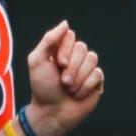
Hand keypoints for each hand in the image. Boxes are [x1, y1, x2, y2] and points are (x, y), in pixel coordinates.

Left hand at [24, 20, 104, 135]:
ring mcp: (87, 69)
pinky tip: (78, 94)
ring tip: (69, 89)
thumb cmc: (42, 88)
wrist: (52, 112)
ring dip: (78, 78)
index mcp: (60, 49)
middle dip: (71, 68)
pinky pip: (98, 74)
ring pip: (92, 60)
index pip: (70, 36)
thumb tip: (65, 23)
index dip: (66, 50)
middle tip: (62, 82)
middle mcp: (75, 57)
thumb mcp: (37, 60)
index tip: (57, 64)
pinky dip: (86, 86)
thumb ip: (49, 39)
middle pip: (83, 48)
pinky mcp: (96, 81)